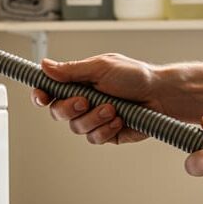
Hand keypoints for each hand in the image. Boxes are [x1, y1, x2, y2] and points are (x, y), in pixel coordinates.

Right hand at [30, 54, 165, 144]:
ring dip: (94, 118)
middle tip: (85, 100)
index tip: (41, 96)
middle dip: (69, 107)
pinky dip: (106, 129)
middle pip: (57, 112)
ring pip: (76, 127)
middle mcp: (82, 101)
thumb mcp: (100, 67)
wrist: (161, 95)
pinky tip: (119, 119)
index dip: (40, 95)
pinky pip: (94, 138)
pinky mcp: (106, 134)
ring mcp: (93, 118)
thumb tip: (45, 65)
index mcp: (77, 83)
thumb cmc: (135, 76)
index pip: (49, 91)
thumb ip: (71, 70)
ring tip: (113, 108)